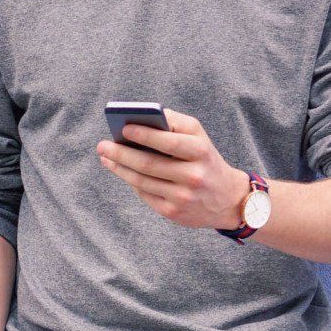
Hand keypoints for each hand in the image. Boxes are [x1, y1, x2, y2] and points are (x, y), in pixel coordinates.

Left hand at [95, 110, 249, 229]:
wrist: (228, 199)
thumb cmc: (205, 158)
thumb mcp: (198, 136)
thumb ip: (173, 122)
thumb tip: (139, 118)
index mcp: (200, 152)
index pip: (168, 142)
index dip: (144, 135)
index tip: (124, 128)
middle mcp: (193, 175)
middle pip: (148, 164)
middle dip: (121, 153)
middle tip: (102, 146)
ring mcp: (183, 196)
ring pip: (141, 180)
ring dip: (119, 168)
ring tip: (105, 157)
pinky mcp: (173, 212)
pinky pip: (144, 194)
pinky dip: (130, 180)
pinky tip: (121, 171)